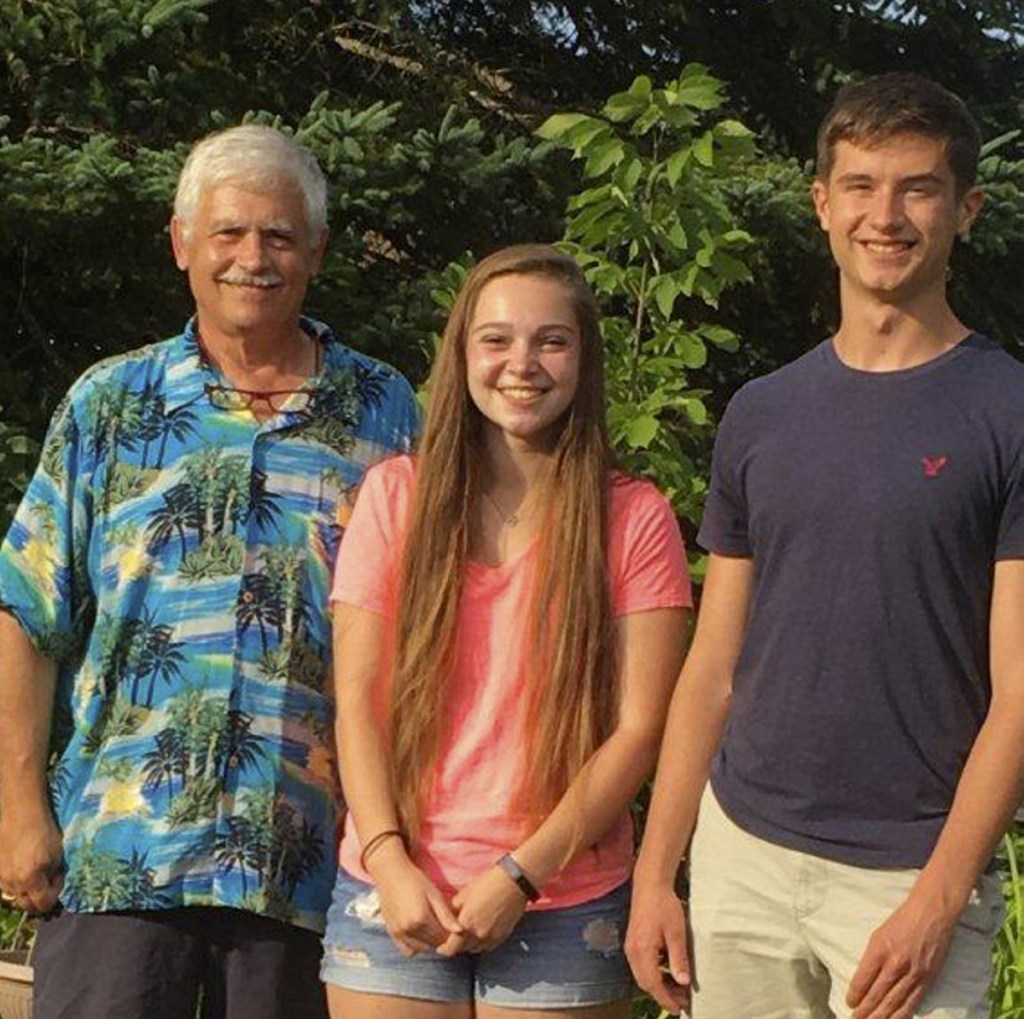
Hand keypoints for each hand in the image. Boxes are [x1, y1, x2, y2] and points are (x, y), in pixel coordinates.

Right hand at [0, 803, 62, 914]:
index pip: (43, 903)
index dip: (54, 895)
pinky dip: (16, 882)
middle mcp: (12, 883)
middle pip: (25, 905)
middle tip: (49, 885)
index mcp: (30, 880)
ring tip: (35, 874)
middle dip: (39, 898)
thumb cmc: (43, 830)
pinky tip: (23, 867)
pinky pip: (5, 884)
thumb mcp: (57, 854)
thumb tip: (52, 883)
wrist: (20, 813)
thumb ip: (54, 874)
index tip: (59, 880)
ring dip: (26, 891)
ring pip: (14, 895)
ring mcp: (0, 878)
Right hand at [373, 855, 462, 956]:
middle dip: (440, 939)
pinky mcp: (391, 933)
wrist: (390, 874)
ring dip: (429, 944)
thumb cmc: (415, 880)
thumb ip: (446, 915)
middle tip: (443, 926)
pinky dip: (415, 946)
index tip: (453, 925)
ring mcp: (398, 933)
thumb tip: (460, 930)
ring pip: (420, 949)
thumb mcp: (434, 894)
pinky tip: (419, 933)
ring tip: (432, 928)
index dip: (450, 934)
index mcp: (421, 919)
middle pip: (432, 945)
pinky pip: (407, 950)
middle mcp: (408, 930)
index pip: (442, 937)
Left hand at [437, 865, 527, 955]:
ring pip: (475, 949)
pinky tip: (481, 931)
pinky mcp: (502, 936)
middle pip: (462, 949)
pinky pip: (488, 946)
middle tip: (453, 938)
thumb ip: (453, 910)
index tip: (440, 947)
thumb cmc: (487, 884)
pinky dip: (482, 942)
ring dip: (469, 944)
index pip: (451, 948)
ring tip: (468, 933)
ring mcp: (492, 937)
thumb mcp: (464, 894)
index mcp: (466, 924)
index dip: (443, 949)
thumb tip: (448, 918)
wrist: (513, 883)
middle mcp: (478, 935)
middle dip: (457, 945)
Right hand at [624, 881, 690, 1015]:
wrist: (650, 884)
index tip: (679, 1009)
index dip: (666, 999)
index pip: (653, 984)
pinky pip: (641, 966)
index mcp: (642, 950)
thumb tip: (684, 982)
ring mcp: (631, 946)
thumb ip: (678, 959)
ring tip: (679, 989)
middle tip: (683, 1001)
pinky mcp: (633, 942)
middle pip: (645, 983)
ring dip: (659, 986)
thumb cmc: (664, 905)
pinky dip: (654, 975)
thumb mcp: (676, 932)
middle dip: (663, 995)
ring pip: (642, 976)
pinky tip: (668, 973)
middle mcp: (632, 951)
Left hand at [846, 888, 958, 1018]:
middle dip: (865, 1011)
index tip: (849, 1003)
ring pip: (894, 1002)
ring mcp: (913, 973)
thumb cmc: (902, 921)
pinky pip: (913, 1002)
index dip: (855, 994)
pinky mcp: (928, 979)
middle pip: (877, 994)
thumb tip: (865, 980)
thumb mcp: (879, 934)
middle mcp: (896, 964)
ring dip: (881, 1017)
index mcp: (879, 949)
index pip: (863, 979)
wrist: (931, 914)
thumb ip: (872, 957)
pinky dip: (902, 1014)